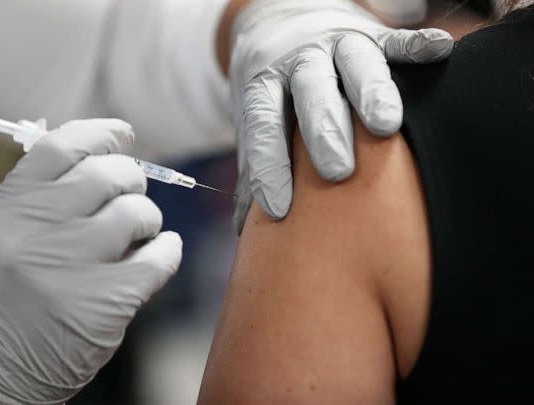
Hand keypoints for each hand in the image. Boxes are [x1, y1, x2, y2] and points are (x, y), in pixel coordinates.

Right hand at [0, 120, 182, 403]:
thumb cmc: (5, 296)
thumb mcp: (5, 235)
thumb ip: (46, 196)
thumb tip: (107, 156)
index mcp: (10, 208)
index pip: (63, 145)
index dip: (101, 133)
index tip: (123, 135)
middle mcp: (39, 231)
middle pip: (109, 173)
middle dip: (132, 179)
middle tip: (131, 194)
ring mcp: (73, 266)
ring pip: (138, 212)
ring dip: (148, 218)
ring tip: (138, 234)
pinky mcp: (107, 302)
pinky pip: (161, 256)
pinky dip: (168, 250)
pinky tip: (159, 254)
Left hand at [226, 0, 453, 230]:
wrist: (282, 21)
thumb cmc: (274, 89)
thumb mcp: (254, 118)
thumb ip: (254, 165)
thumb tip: (246, 227)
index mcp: (264, 84)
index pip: (263, 125)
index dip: (269, 164)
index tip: (278, 208)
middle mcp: (299, 61)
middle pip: (312, 94)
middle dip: (325, 132)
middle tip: (336, 172)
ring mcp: (336, 44)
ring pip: (355, 63)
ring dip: (371, 92)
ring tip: (385, 126)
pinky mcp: (371, 33)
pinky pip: (395, 39)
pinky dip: (415, 46)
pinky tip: (440, 51)